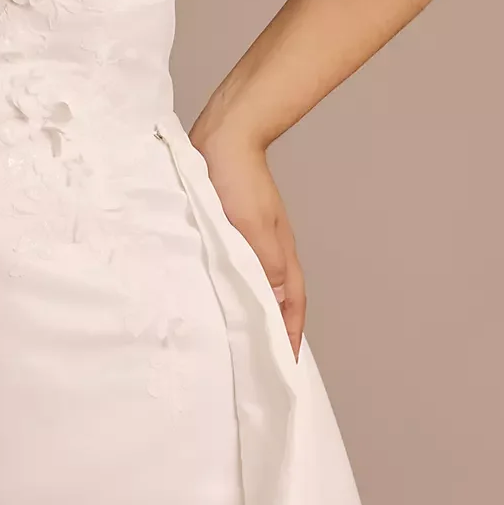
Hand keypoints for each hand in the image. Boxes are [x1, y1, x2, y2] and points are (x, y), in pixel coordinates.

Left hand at [189, 125, 306, 361]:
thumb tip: (278, 304)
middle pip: (276, 300)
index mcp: (281, 256)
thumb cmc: (238, 180)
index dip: (288, 336)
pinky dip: (229, 286)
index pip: (291, 306)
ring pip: (254, 285)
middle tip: (258, 362)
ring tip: (235, 339)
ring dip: (250, 310)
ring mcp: (249, 241)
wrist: (222, 137)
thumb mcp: (252, 226)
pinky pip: (233, 267)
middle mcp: (269, 253)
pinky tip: (212, 295)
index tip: (285, 368)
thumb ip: (266, 265)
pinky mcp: (228, 230)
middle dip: (271, 331)